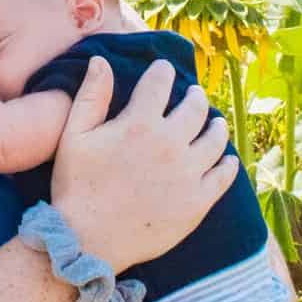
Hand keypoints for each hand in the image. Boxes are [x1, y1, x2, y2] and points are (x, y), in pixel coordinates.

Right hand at [49, 57, 238, 273]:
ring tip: (214, 122)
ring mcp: (188, 174)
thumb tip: (101, 60)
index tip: (164, 69)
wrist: (88, 241)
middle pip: (195, 107)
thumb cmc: (76, 186)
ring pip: (215, 139)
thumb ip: (91, 95)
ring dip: (216, 125)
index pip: (160, 82)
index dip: (162, 71)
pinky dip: (228, 163)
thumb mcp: (73, 136)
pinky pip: (223, 176)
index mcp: (140, 123)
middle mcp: (170, 144)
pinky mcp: (198, 202)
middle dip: (194, 96)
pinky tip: (227, 159)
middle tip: (193, 94)